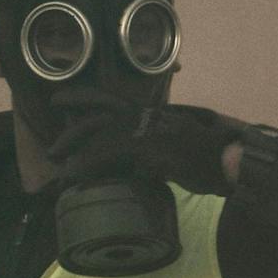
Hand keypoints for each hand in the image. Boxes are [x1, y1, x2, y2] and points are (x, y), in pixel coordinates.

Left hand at [45, 90, 245, 195]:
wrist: (226, 161)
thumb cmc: (205, 158)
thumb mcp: (172, 148)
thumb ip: (150, 152)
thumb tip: (136, 167)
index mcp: (147, 112)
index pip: (108, 99)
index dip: (82, 98)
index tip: (59, 100)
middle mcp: (143, 116)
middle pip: (97, 115)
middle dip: (72, 132)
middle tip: (51, 150)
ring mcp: (144, 130)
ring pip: (99, 137)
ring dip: (76, 156)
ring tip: (59, 173)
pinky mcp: (146, 148)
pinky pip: (107, 157)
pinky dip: (87, 167)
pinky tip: (73, 179)